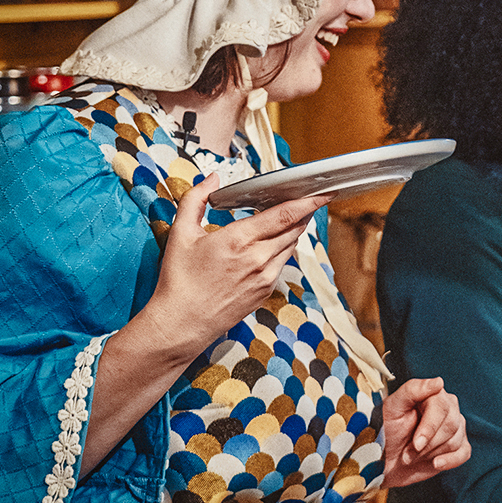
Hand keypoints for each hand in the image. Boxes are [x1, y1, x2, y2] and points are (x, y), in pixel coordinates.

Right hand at [136, 173, 331, 360]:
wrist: (182, 323)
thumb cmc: (179, 281)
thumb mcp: (181, 233)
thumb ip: (196, 199)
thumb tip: (213, 178)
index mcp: (238, 240)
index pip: (284, 215)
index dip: (308, 202)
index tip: (322, 192)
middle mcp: (258, 259)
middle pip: (295, 228)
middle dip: (305, 212)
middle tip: (309, 198)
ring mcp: (265, 277)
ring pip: (291, 245)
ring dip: (294, 229)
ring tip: (292, 216)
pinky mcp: (266, 291)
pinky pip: (282, 263)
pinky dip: (283, 248)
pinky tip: (273, 242)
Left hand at [381, 377, 469, 488]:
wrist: (386, 460)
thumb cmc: (387, 432)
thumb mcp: (393, 408)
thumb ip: (413, 389)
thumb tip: (438, 382)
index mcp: (433, 396)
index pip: (442, 407)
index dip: (429, 427)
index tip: (416, 443)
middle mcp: (448, 409)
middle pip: (450, 425)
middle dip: (427, 444)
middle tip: (408, 451)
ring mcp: (456, 428)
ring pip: (455, 441)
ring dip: (430, 454)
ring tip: (413, 455)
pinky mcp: (458, 447)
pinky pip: (464, 453)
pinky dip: (449, 461)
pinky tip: (435, 462)